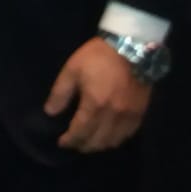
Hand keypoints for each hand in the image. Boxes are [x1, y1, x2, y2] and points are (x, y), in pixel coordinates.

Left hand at [43, 38, 151, 152]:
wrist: (131, 46)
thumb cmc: (98, 56)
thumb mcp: (72, 69)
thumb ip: (60, 93)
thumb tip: (50, 112)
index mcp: (94, 104)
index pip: (80, 132)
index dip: (69, 140)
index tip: (61, 142)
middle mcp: (112, 115)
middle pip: (97, 141)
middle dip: (83, 145)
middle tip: (74, 144)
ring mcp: (128, 116)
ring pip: (113, 142)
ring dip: (99, 146)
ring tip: (89, 142)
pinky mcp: (140, 113)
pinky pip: (127, 135)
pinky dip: (115, 140)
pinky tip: (108, 136)